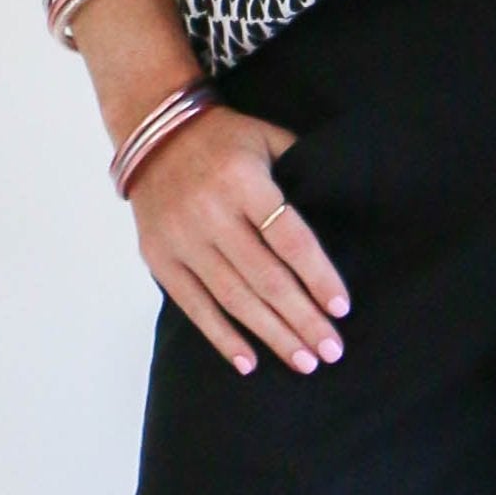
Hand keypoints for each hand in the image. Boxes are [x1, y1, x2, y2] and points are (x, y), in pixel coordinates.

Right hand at [125, 102, 353, 376]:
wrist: (154, 132)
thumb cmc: (224, 138)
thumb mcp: (267, 136)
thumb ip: (300, 167)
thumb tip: (340, 203)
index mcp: (244, 180)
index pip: (289, 238)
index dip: (317, 276)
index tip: (341, 308)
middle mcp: (212, 213)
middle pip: (265, 277)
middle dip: (302, 318)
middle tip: (330, 351)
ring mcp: (182, 239)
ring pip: (234, 299)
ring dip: (272, 335)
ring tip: (303, 362)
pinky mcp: (159, 259)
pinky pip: (194, 306)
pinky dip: (222, 337)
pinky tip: (250, 362)